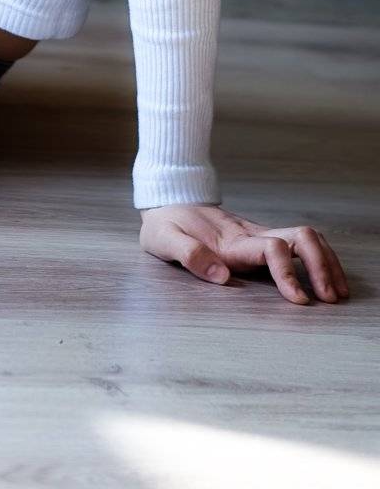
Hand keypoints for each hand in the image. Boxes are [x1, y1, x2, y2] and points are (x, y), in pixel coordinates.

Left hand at [138, 203, 349, 303]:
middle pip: (301, 238)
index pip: (271, 249)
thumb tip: (222, 277)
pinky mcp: (262, 238)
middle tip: (330, 299)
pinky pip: (299, 244)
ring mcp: (259, 234)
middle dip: (321, 267)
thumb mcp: (164, 240)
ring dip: (326, 262)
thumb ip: (189, 255)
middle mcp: (251, 235)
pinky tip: (327, 279)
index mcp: (231, 241)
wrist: (167, 200)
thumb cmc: (165, 224)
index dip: (288, 274)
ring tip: (338, 293)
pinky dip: (320, 259)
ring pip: (306, 238)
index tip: (299, 301)